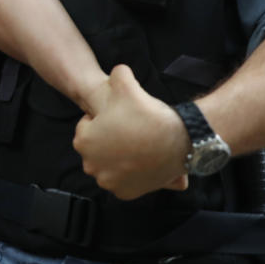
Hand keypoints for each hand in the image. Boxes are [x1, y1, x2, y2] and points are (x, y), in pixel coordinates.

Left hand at [73, 64, 189, 199]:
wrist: (181, 142)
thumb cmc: (148, 115)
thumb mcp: (126, 84)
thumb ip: (117, 73)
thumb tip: (118, 70)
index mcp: (84, 141)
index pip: (88, 127)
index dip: (104, 120)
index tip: (120, 117)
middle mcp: (91, 165)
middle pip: (98, 148)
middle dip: (110, 140)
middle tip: (131, 131)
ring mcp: (108, 182)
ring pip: (110, 165)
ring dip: (120, 157)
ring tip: (139, 145)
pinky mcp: (125, 193)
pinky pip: (124, 181)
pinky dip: (131, 174)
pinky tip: (142, 160)